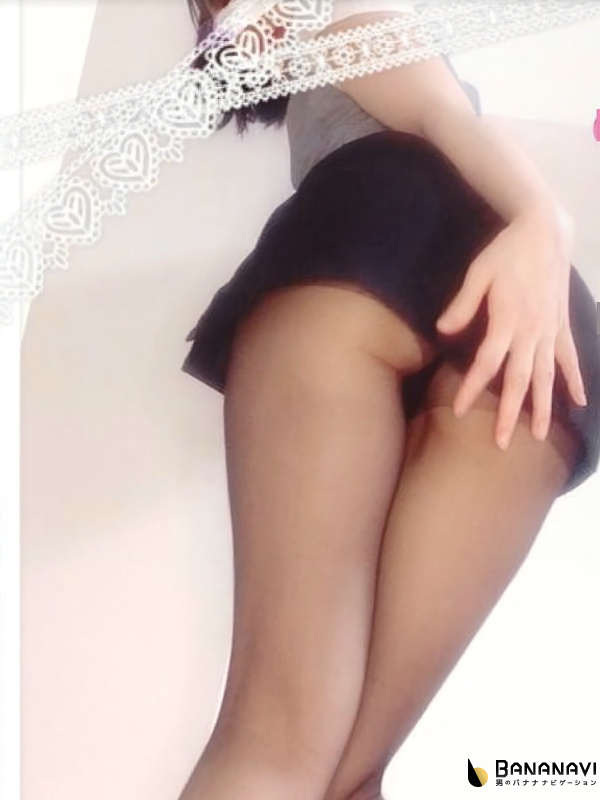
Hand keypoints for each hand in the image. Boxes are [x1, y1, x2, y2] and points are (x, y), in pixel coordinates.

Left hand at [435, 206, 586, 449]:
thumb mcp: (478, 273)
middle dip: (508, 413)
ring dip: (543, 407)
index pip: (486, 362)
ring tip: (539, 436)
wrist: (545, 231)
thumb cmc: (506, 251)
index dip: (472, 387)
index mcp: (507, 319)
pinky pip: (570, 358)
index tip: (458, 410)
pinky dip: (575, 380)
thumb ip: (462, 304)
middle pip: (519, 379)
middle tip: (500, 444)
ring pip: (546, 376)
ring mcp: (550, 330)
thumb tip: (442, 330)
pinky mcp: (562, 325)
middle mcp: (532, 330)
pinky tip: (579, 402)